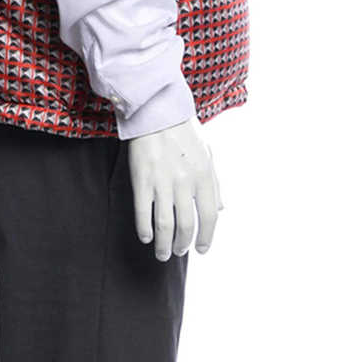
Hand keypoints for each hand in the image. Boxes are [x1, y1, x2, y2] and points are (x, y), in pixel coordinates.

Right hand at [127, 114, 223, 260]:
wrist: (156, 109)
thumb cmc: (183, 130)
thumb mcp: (207, 153)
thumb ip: (215, 183)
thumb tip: (221, 209)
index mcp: (204, 174)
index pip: (210, 216)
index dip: (207, 237)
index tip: (202, 248)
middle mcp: (185, 181)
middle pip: (186, 225)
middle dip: (183, 244)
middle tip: (179, 251)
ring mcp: (162, 181)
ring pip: (164, 225)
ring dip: (164, 244)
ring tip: (162, 253)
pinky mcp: (141, 179)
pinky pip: (143, 212)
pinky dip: (144, 230)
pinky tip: (145, 237)